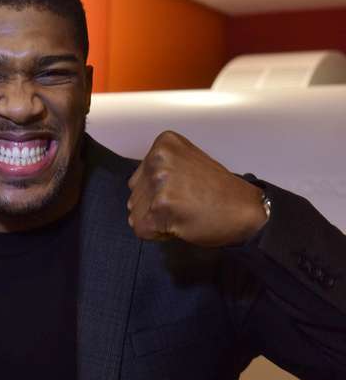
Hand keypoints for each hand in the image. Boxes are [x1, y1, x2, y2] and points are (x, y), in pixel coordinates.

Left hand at [127, 131, 266, 247]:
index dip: (156, 193)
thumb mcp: (185, 164)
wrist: (245, 209)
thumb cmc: (217, 191)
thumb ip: (158, 171)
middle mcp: (159, 159)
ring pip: (134, 213)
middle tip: (183, 205)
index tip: (181, 192)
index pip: (138, 178)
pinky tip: (179, 225)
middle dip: (153, 207)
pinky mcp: (159, 208)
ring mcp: (159, 183)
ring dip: (154, 220)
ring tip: (182, 214)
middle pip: (134, 195)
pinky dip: (157, 234)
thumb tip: (137, 191)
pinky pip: (141, 229)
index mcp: (164, 145)